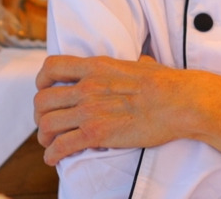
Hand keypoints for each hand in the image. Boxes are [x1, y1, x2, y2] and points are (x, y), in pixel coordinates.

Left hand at [33, 54, 188, 164]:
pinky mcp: (97, 133)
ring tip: (49, 144)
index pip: (52, 67)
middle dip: (40, 115)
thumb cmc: (167, 84)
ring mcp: (90, 110)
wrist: (180, 101)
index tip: (44, 90)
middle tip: (47, 124)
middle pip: (43, 100)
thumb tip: (143, 62)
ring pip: (48, 124)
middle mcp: (87, 87)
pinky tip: (54, 160)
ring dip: (44, 137)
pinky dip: (53, 155)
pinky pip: (62, 145)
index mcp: (95, 67)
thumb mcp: (144, 65)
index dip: (41, 81)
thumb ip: (135, 64)